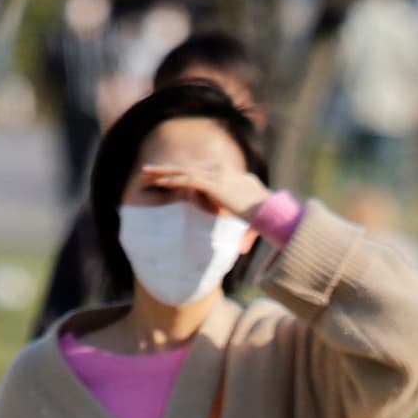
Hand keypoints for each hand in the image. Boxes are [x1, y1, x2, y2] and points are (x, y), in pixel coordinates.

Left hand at [136, 160, 271, 222]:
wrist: (271, 210)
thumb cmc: (266, 217)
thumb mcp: (252, 223)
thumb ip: (244, 233)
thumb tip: (242, 250)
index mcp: (230, 175)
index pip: (201, 172)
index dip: (184, 174)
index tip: (170, 177)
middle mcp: (222, 171)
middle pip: (189, 167)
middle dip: (168, 168)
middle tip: (149, 170)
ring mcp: (218, 175)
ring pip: (185, 171)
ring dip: (164, 172)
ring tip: (146, 173)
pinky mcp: (215, 183)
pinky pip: (189, 180)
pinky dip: (173, 180)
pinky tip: (159, 182)